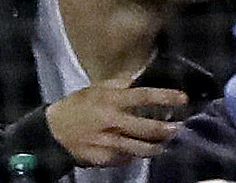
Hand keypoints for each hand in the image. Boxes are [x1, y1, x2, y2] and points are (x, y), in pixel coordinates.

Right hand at [46, 84, 189, 165]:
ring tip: (164, 144)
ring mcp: (107, 143)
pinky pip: (124, 159)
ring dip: (155, 147)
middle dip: (166, 129)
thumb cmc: (76, 106)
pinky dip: (133, 156)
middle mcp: (112, 122)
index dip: (166, 97)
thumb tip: (139, 77)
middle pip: (147, 127)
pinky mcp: (102, 159)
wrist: (52, 132)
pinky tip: (140, 153)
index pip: (145, 97)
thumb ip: (119, 84)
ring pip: (139, 148)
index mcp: (112, 101)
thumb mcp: (96, 89)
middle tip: (179, 127)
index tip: (184, 98)